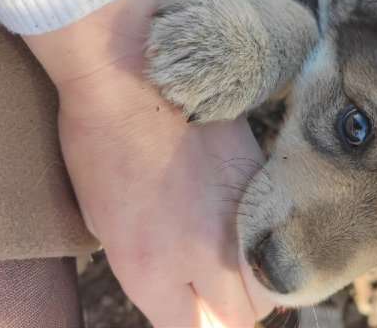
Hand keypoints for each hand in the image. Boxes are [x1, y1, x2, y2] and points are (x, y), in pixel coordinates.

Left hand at [24, 0, 273, 326]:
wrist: (134, 74)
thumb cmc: (100, 144)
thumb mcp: (109, 226)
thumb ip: (153, 270)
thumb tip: (188, 289)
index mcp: (151, 271)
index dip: (195, 323)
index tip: (194, 309)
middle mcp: (204, 255)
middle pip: (241, 317)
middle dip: (229, 310)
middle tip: (216, 290)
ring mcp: (239, 218)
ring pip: (269, 283)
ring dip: (255, 282)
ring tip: (236, 261)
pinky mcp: (262, 184)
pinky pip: (276, 234)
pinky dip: (266, 240)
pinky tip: (245, 223)